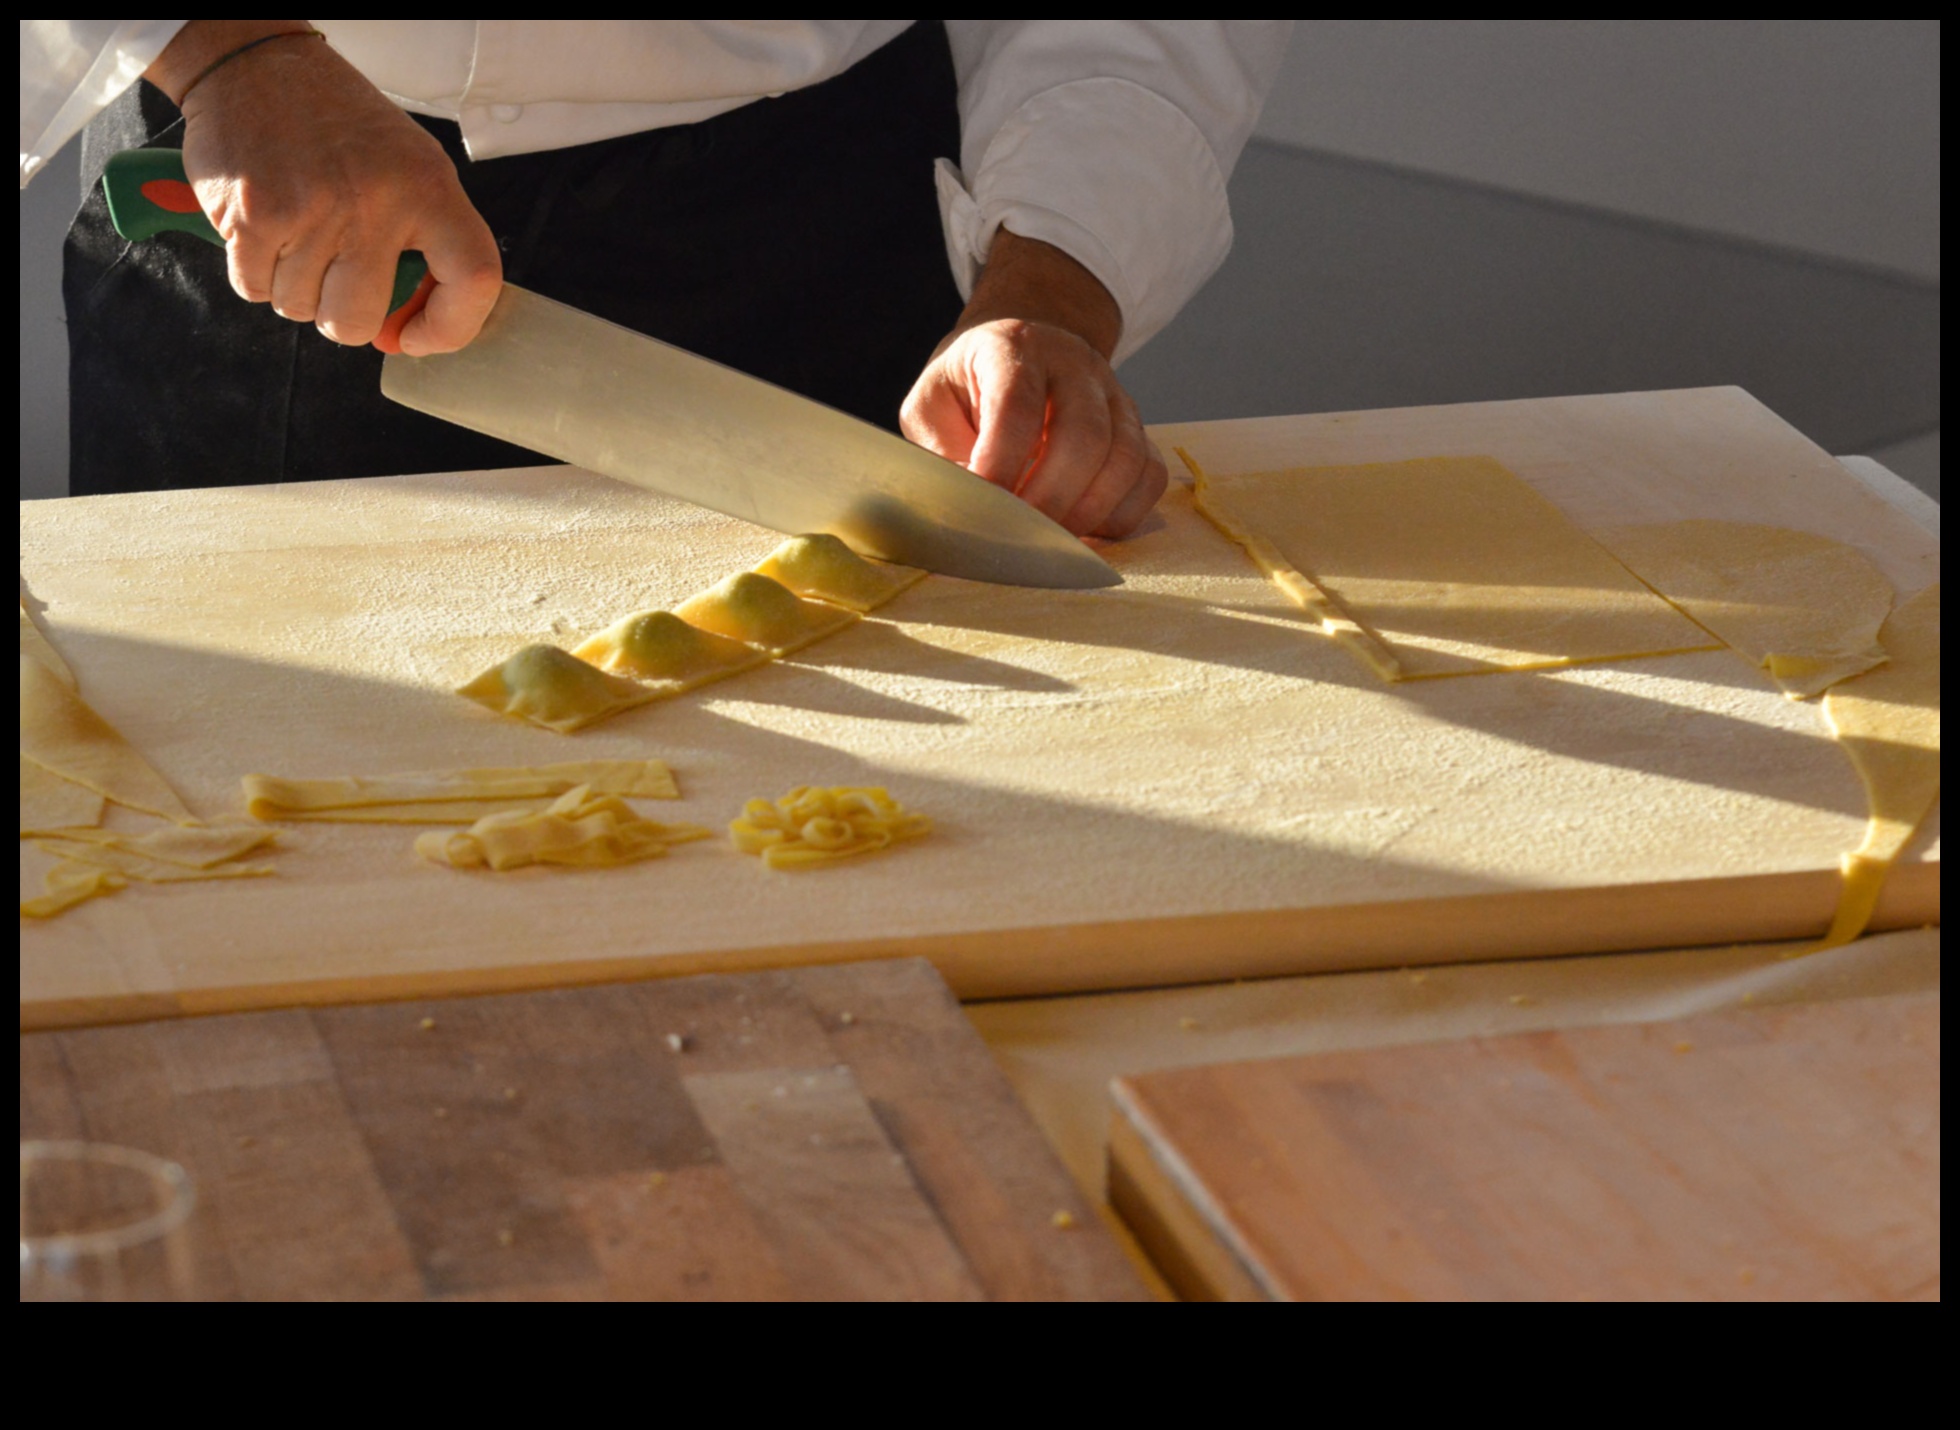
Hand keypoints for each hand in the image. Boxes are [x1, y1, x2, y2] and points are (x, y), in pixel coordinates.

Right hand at [146, 21, 500, 352]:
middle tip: (335, 282)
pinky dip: (254, 273)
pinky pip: (253, 289)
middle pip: (357, 320)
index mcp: (429, 187)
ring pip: (301, 309)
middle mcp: (375, 200)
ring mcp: (311, 210)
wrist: (258, 65)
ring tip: (298, 237)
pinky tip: (264, 230)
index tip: (419, 335)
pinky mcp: (253, 215)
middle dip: (342, 318)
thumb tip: (409, 328)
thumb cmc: (340, 124)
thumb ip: (425, 241)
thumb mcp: (411, 165)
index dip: (451, 327)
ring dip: (294, 289)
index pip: (475, 279)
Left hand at [902, 231, 1167, 538]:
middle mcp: (1076, 365)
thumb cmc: (969, 387)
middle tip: (1019, 535)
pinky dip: (1120, 514)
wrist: (1023, 352)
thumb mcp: (933, 404)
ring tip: (1049, 539)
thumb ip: (943, 451)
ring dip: (1087, 512)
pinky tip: (1084, 528)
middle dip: (1050, 498)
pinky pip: (1149, 477)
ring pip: (1126, 459)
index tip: (983, 507)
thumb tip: (971, 508)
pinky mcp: (1139, 430)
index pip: (1017, 405)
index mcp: (1015, 348)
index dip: (1002, 463)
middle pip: (1085, 435)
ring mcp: (1116, 397)